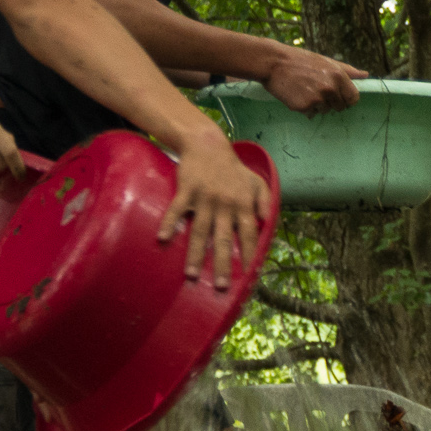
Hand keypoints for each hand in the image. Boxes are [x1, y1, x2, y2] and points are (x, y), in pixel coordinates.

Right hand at [160, 133, 269, 288]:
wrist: (207, 144)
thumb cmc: (233, 168)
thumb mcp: (256, 182)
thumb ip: (265, 202)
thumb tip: (267, 224)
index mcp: (243, 204)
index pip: (248, 234)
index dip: (249, 255)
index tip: (249, 276)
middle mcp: (225, 204)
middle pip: (224, 238)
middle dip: (223, 264)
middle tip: (220, 286)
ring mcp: (204, 198)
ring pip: (200, 230)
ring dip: (196, 254)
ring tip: (192, 275)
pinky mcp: (186, 190)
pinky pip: (177, 209)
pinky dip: (169, 223)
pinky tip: (162, 239)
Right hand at [261, 46, 367, 114]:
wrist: (275, 63)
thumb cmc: (301, 61)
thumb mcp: (326, 61)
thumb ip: (348, 70)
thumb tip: (366, 75)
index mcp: (338, 76)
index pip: (353, 98)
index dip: (346, 99)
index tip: (338, 96)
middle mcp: (330, 88)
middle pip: (340, 107)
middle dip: (331, 102)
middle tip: (316, 89)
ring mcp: (317, 99)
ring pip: (324, 111)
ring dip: (317, 105)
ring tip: (304, 89)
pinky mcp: (304, 107)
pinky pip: (311, 113)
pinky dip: (305, 107)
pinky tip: (297, 95)